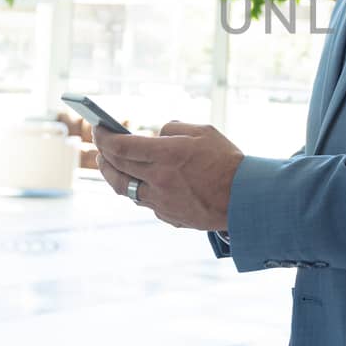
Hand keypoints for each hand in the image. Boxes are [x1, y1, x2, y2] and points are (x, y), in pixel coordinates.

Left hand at [94, 120, 242, 230]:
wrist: (247, 199)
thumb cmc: (228, 161)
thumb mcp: (204, 132)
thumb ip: (174, 129)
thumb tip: (156, 134)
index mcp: (167, 155)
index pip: (121, 146)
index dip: (104, 137)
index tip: (97, 129)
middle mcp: (159, 180)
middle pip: (117, 169)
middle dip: (103, 155)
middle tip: (100, 147)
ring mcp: (162, 202)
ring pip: (126, 190)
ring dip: (114, 175)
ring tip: (110, 165)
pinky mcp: (169, 216)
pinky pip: (146, 202)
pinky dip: (139, 190)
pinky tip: (140, 182)